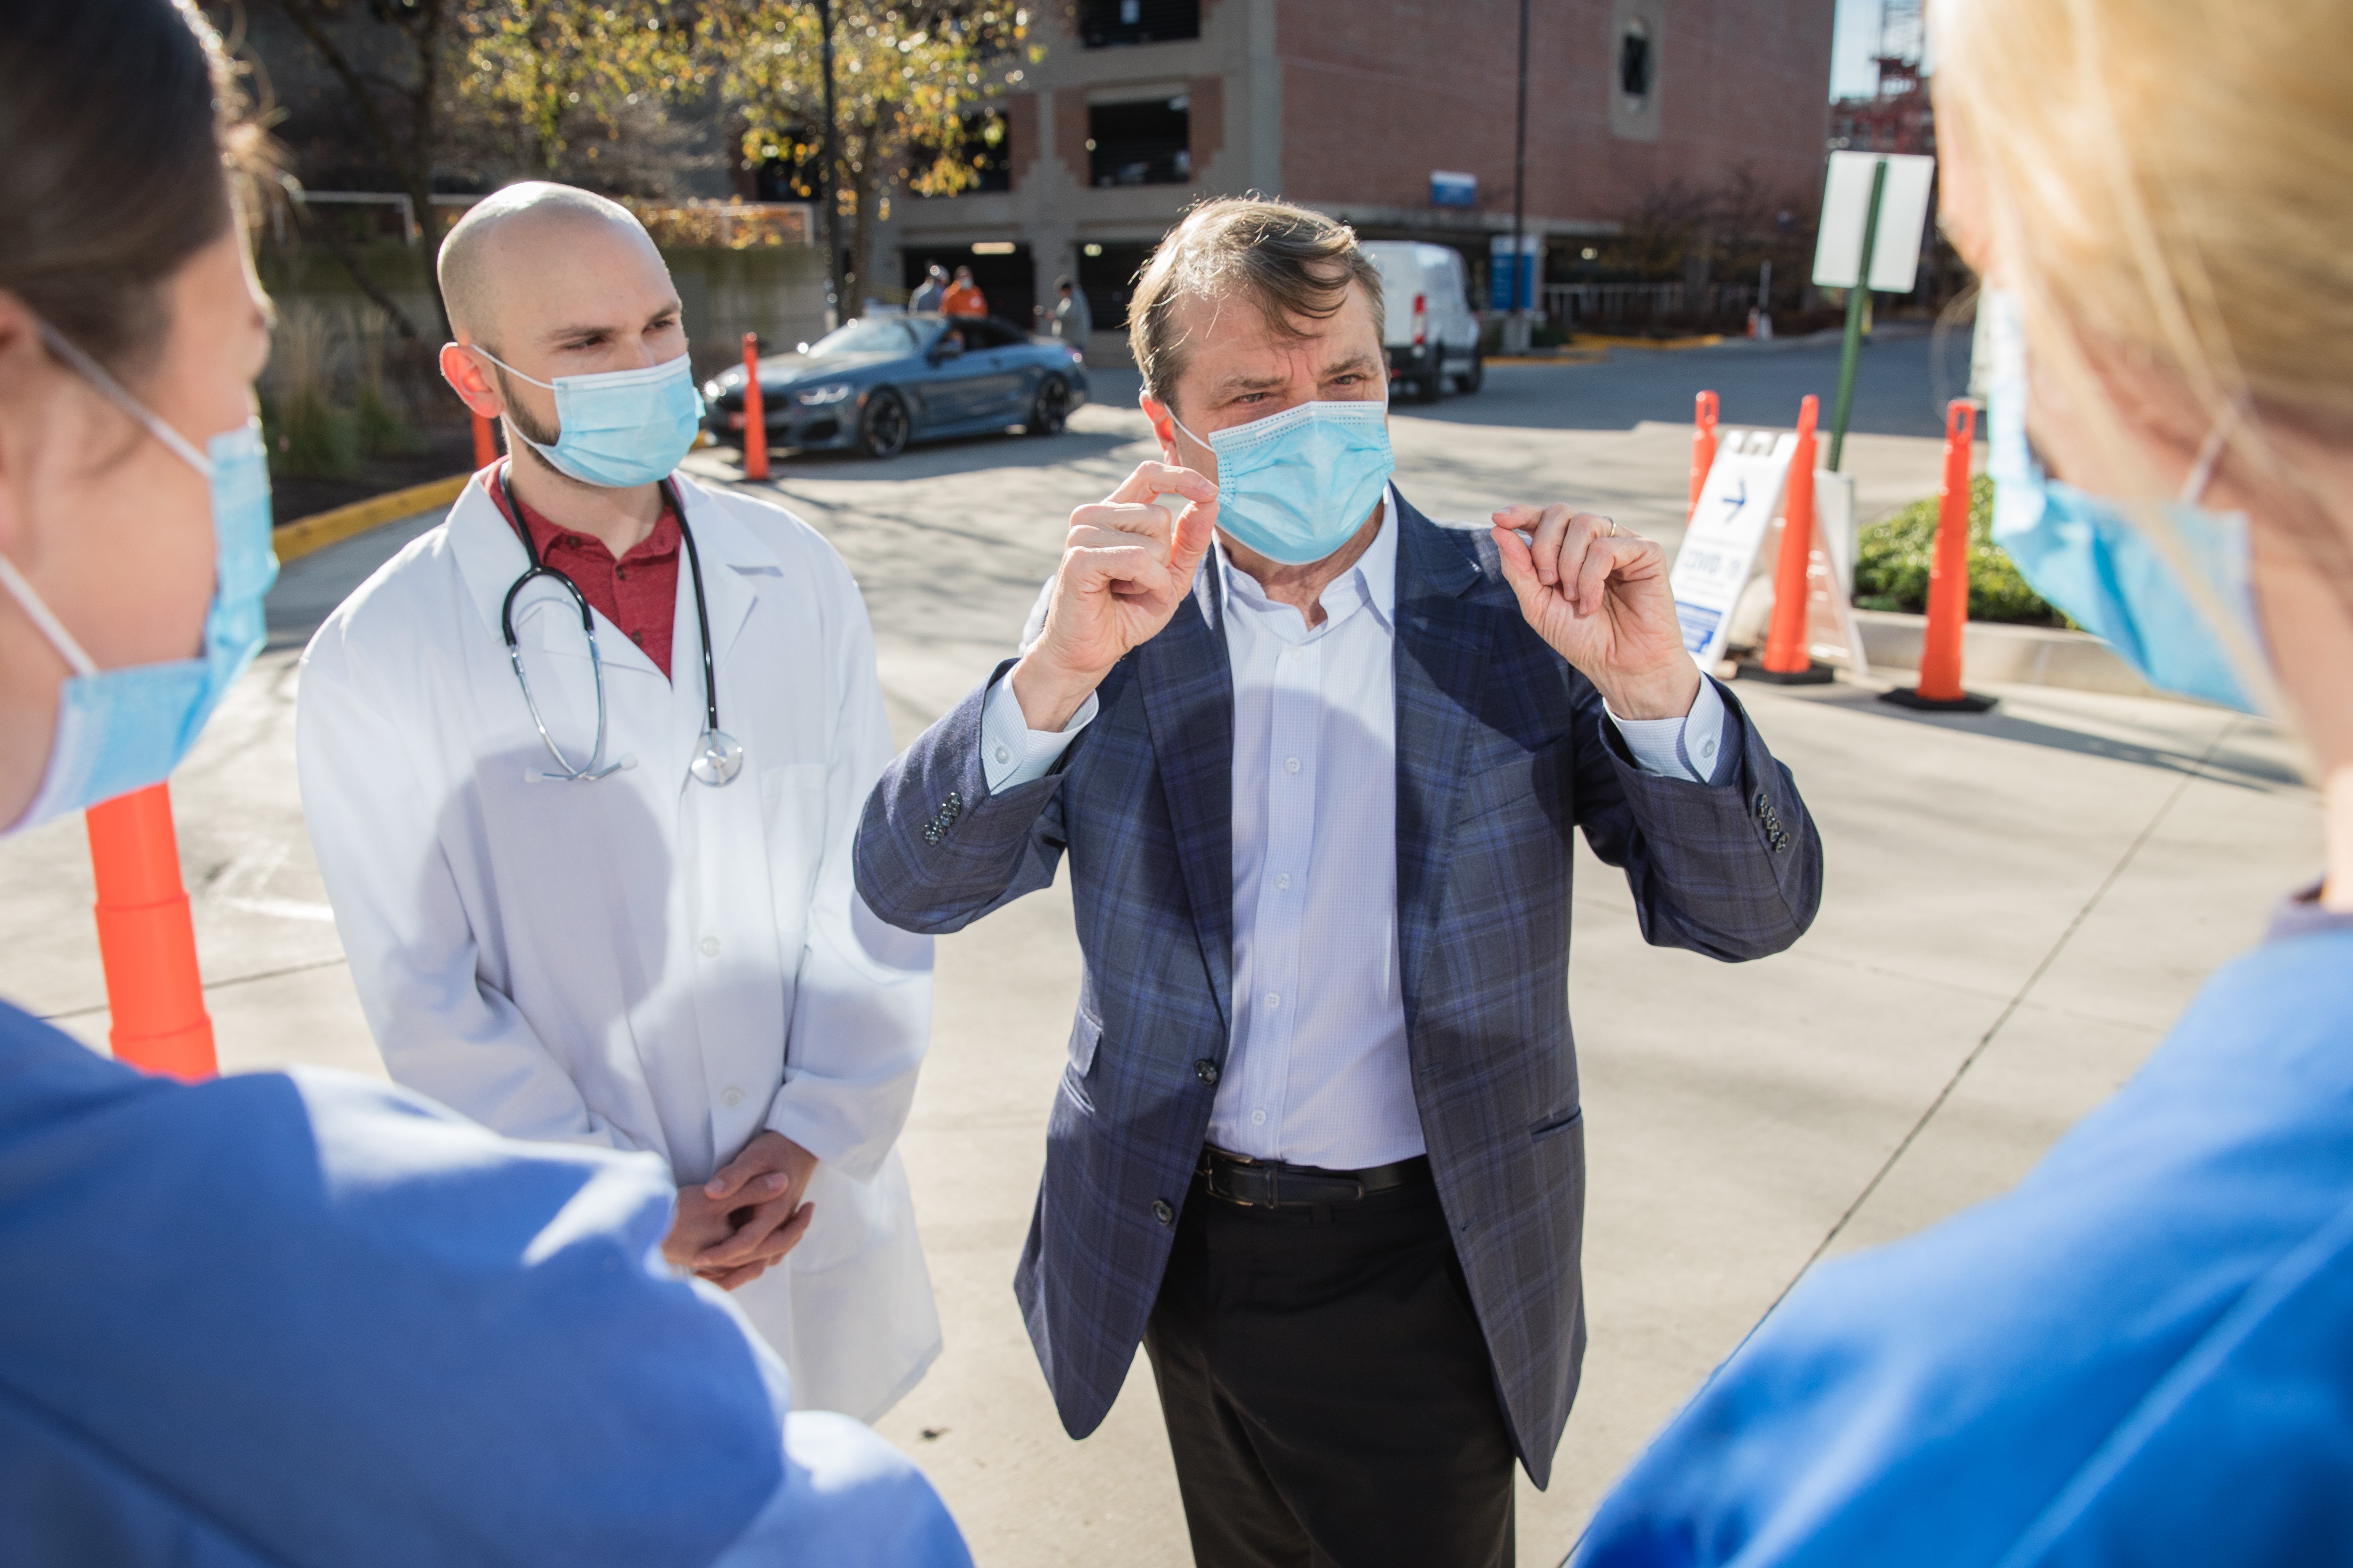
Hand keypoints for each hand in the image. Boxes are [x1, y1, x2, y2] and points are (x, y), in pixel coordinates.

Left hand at [660, 1131, 817, 1291]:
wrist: (800, 1145)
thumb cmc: (775, 1149)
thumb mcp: (751, 1158)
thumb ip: (733, 1177)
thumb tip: (712, 1193)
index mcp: (775, 1211)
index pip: (747, 1242)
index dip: (722, 1253)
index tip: (697, 1260)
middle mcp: (781, 1223)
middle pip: (758, 1259)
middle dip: (729, 1273)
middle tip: (699, 1279)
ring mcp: (782, 1226)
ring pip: (764, 1260)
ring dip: (740, 1273)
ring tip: (709, 1280)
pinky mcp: (778, 1225)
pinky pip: (766, 1252)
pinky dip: (749, 1263)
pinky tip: (727, 1265)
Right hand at [1009, 462, 1219, 729]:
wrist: (1092, 651)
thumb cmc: (1128, 611)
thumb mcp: (1172, 574)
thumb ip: (1191, 539)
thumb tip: (1211, 500)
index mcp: (1114, 512)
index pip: (1148, 473)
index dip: (1181, 476)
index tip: (1210, 490)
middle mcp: (1093, 515)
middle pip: (1158, 513)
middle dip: (1165, 555)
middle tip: (1140, 581)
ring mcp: (1082, 534)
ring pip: (1151, 537)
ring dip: (1155, 574)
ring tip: (1128, 589)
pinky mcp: (1080, 558)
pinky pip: (1138, 559)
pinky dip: (1149, 582)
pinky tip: (1129, 594)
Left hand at [1492, 505, 1700, 719]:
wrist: (1619, 667)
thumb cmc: (1581, 637)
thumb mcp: (1538, 605)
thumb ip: (1518, 568)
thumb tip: (1498, 529)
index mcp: (1568, 549)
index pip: (1544, 517)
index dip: (1522, 513)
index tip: (1499, 519)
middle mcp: (1595, 540)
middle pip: (1561, 512)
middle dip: (1545, 546)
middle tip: (1547, 581)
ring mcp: (1622, 543)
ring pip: (1585, 523)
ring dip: (1569, 565)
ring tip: (1574, 598)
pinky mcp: (1647, 552)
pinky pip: (1608, 546)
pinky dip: (1591, 576)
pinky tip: (1591, 604)